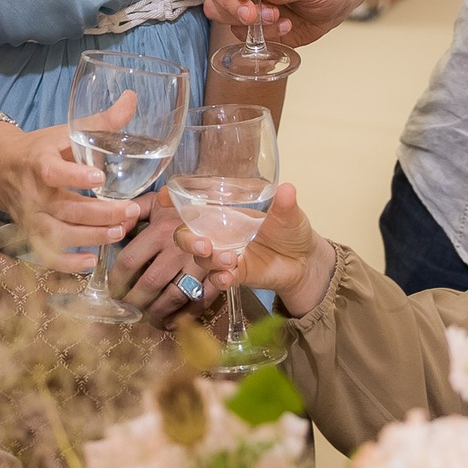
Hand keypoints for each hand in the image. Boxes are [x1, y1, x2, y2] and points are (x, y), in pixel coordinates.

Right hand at [0, 98, 144, 272]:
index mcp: (39, 163)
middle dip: (100, 214)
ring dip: (90, 237)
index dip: (74, 176)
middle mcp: (33, 194)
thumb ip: (100, 121)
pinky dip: (68, 263)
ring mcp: (31, 218)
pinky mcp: (31, 234)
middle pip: (65, 209)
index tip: (100, 176)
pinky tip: (92, 262)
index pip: (53, 172)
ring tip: (119, 233)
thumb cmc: (40, 149)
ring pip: (59, 234)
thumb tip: (131, 98)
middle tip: (130, 211)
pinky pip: (48, 255)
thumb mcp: (64, 132)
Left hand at [113, 188, 204, 320]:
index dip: (116, 279)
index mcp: (160, 230)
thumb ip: (133, 211)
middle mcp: (178, 248)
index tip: (111, 289)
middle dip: (134, 302)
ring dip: (157, 312)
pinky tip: (172, 322)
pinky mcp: (217, 273)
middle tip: (126, 310)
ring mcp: (200, 263)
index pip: (129, 261)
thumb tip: (115, 227)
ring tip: (146, 318)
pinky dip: (186, 315)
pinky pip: (202, 300)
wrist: (224, 205)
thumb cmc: (185, 206)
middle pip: (149, 284)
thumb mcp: (157, 201)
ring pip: (174, 296)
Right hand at [184, 182, 337, 313]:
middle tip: (204, 245)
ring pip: (200, 259)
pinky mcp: (234, 275)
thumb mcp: (289, 214)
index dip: (174, 200)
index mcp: (225, 214)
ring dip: (210, 260)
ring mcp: (224, 256)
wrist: (304, 261)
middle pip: (186, 236)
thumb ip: (284, 204)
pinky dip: (219, 279)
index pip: (193, 205)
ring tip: (230, 260)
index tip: (163, 197)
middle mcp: (219, 234)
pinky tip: (228, 277)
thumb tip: (287, 188)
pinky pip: (217, 279)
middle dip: (187, 240)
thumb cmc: (291, 231)